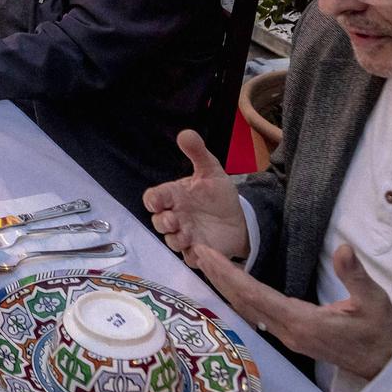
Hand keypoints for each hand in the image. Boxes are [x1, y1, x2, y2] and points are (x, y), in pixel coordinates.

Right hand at [142, 129, 250, 259]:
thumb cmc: (217, 194)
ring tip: (188, 236)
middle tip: (174, 220)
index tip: (158, 200)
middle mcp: (176, 216)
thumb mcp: (210, 170)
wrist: (238, 218)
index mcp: (174, 196)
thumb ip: (197, 152)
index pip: (154, 198)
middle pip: (158, 222)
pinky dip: (194, 257)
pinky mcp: (199, 252)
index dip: (153, 200)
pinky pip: (191, 259)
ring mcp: (186, 235)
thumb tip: (185, 132)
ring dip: (176, 240)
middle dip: (163, 222)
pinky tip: (202, 251)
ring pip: (172, 242)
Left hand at [186, 242, 391, 381]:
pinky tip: (230, 285)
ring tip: (206, 263)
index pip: (255, 295)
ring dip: (225, 286)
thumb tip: (343, 248)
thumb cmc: (380, 333)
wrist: (385, 366)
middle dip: (218, 276)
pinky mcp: (291, 336)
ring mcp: (288, 336)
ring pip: (247, 309)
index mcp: (303, 322)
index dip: (229, 274)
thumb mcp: (375, 301)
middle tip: (195, 250)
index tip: (208, 255)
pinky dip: (239, 297)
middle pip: (243, 302)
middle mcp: (288, 331)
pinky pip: (256, 315)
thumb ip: (355, 275)